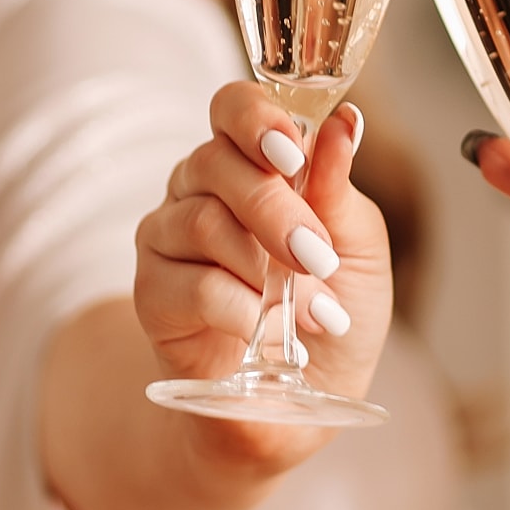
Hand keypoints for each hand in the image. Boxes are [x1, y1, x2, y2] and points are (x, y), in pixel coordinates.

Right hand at [134, 84, 393, 399]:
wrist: (297, 401)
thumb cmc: (331, 310)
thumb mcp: (357, 247)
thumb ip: (338, 188)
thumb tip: (346, 122)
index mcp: (249, 160)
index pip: (233, 108)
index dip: (256, 120)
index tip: (291, 152)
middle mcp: (198, 187)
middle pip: (217, 163)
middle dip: (276, 210)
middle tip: (318, 257)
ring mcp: (167, 238)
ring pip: (202, 222)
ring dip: (264, 268)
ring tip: (309, 309)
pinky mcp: (152, 293)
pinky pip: (188, 284)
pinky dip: (238, 309)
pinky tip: (265, 331)